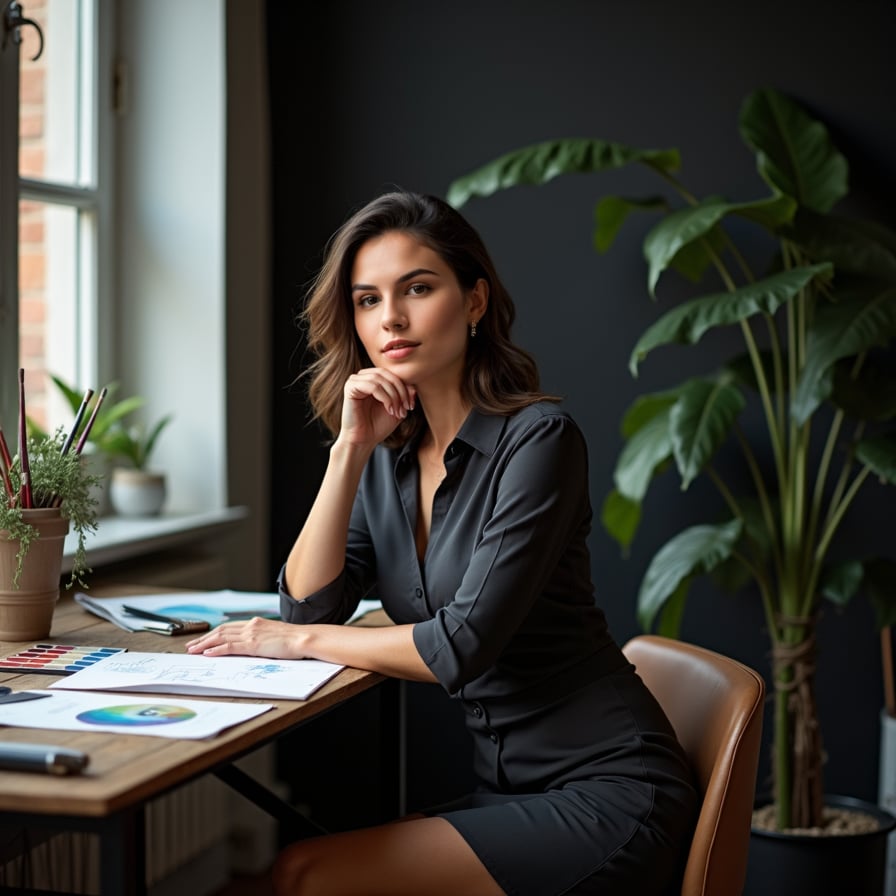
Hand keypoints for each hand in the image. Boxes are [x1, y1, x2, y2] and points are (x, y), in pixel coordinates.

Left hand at [184, 617, 304, 658]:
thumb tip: (256, 646)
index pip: (229, 627)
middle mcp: (251, 625)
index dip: (214, 633)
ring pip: (221, 638)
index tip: (204, 639)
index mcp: (256, 623)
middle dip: (204, 638)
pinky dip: (217, 650)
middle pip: (221, 631)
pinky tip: (207, 653)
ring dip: (205, 644)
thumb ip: (262, 637)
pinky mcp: (253, 644)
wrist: (303, 638)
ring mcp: (251, 634)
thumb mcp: (275, 635)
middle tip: (191, 646)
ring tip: (193, 650)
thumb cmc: (294, 639)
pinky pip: (230, 647)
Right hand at [338, 367, 415, 446]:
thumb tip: (414, 388)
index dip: (406, 388)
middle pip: (387, 374)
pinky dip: (385, 397)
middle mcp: (363, 376)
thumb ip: (405, 396)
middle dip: (400, 391)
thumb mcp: (397, 408)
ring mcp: (355, 381)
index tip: (411, 406)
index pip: (393, 375)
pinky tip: (388, 410)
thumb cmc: (378, 425)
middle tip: (405, 408)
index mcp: (373, 378)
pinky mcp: (350, 387)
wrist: (363, 440)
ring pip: (380, 379)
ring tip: (397, 412)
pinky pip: (372, 386)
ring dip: (393, 396)